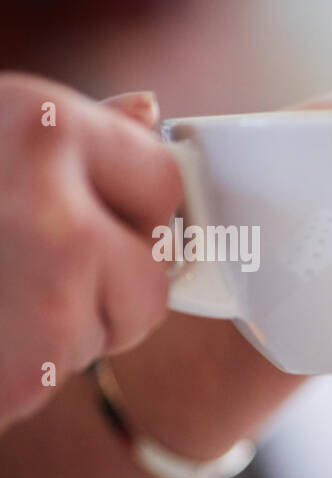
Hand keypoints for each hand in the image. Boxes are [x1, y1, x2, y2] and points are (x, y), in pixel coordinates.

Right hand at [0, 74, 181, 429]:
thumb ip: (70, 135)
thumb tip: (147, 114)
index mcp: (42, 124)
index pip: (165, 178)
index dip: (127, 205)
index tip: (71, 207)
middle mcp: (53, 198)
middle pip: (159, 260)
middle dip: (112, 274)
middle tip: (20, 261)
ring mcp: (46, 284)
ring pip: (127, 319)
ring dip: (73, 320)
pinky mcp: (29, 360)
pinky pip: (76, 363)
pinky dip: (35, 363)